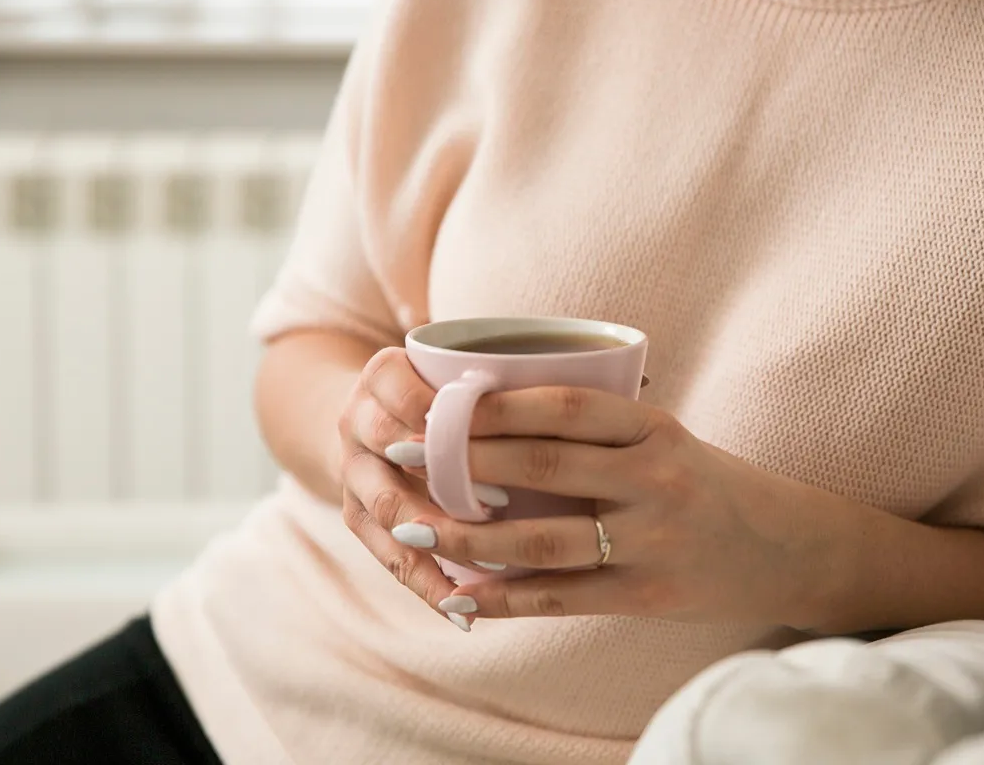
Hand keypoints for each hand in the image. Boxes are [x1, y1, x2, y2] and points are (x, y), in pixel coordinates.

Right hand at [335, 347, 506, 628]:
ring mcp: (351, 472)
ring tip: (494, 565)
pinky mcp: (354, 518)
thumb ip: (517, 375)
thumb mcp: (463, 369)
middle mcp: (356, 419)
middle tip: (504, 503)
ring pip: (387, 512)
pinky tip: (464, 614)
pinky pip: (387, 559)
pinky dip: (428, 586)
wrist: (373, 413)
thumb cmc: (444, 390)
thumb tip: (631, 379)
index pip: (412, 392)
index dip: (452, 420)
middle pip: (391, 451)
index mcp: (384, 374)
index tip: (505, 439)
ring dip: (440, 538)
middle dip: (444, 480)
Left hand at [385, 387, 837, 628]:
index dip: (493, 405)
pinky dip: (504, 600)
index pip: (564, 406)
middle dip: (462, 461)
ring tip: (415, 532)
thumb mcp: (664, 439)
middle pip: (542, 465)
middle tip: (399, 457)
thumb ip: (599, 427)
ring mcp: (653, 541)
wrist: (786, 549)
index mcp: (655, 429)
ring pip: (543, 538)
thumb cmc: (707, 484)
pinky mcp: (647, 596)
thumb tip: (497, 409)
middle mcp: (655, 479)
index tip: (434, 403)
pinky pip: (561, 598)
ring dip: (468, 537)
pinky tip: (460, 597)